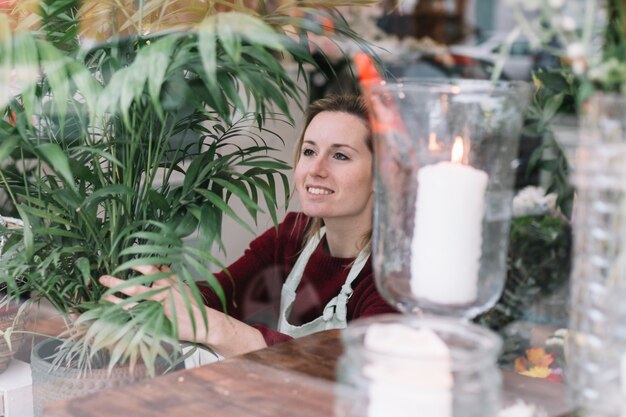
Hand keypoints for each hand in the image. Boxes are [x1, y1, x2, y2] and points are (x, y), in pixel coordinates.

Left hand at [99, 265, 266, 356]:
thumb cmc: (195, 309)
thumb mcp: (186, 289)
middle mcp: (164, 287)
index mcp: (172, 280)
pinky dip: (122, 308)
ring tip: (104, 288)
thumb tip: (163, 266)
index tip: (126, 255)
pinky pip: (135, 310)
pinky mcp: (158, 315)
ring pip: (134, 292)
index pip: (153, 265)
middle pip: (140, 276)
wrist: (207, 324)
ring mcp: (160, 301)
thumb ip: (172, 278)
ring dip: (117, 289)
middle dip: (122, 275)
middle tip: (105, 275)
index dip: (139, 260)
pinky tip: (110, 308)